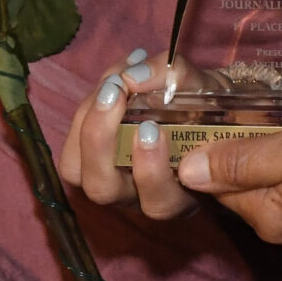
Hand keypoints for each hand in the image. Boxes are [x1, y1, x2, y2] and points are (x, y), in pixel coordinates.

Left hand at [59, 47, 197, 219]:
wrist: (202, 107)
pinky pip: (73, 145)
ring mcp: (107, 182)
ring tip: (112, 84)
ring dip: (87, 122)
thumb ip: (178, 79)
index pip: (159, 203)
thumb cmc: (208, 108)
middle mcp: (137, 197)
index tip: (151, 127)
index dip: (150, 170)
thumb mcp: (208, 89)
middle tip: (117, 91)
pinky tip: (112, 78)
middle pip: (103, 189)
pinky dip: (86, 108)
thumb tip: (134, 77)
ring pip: (76, 171)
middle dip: (100, 140)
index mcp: (178, 195)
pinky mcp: (88, 161)